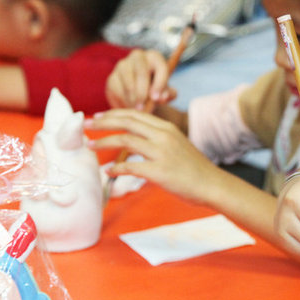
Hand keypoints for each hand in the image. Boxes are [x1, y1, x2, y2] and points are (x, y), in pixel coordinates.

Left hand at [86, 109, 215, 201]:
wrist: (212, 185)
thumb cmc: (195, 169)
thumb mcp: (178, 146)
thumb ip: (158, 140)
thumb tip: (135, 142)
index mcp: (167, 129)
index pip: (135, 115)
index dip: (113, 114)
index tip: (98, 117)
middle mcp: (164, 136)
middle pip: (127, 122)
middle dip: (103, 122)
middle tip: (87, 125)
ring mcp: (161, 153)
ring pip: (126, 141)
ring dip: (105, 142)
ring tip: (92, 146)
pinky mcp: (159, 172)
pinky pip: (131, 167)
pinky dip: (116, 168)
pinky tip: (108, 171)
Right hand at [105, 49, 174, 109]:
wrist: (141, 94)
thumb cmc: (157, 90)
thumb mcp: (166, 93)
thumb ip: (168, 94)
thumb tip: (162, 97)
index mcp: (155, 57)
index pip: (160, 68)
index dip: (159, 84)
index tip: (157, 99)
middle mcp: (138, 57)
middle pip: (141, 73)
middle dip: (143, 93)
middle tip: (145, 108)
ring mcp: (123, 65)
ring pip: (128, 83)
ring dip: (134, 100)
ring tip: (139, 110)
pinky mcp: (112, 77)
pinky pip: (118, 91)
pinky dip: (124, 101)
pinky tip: (130, 108)